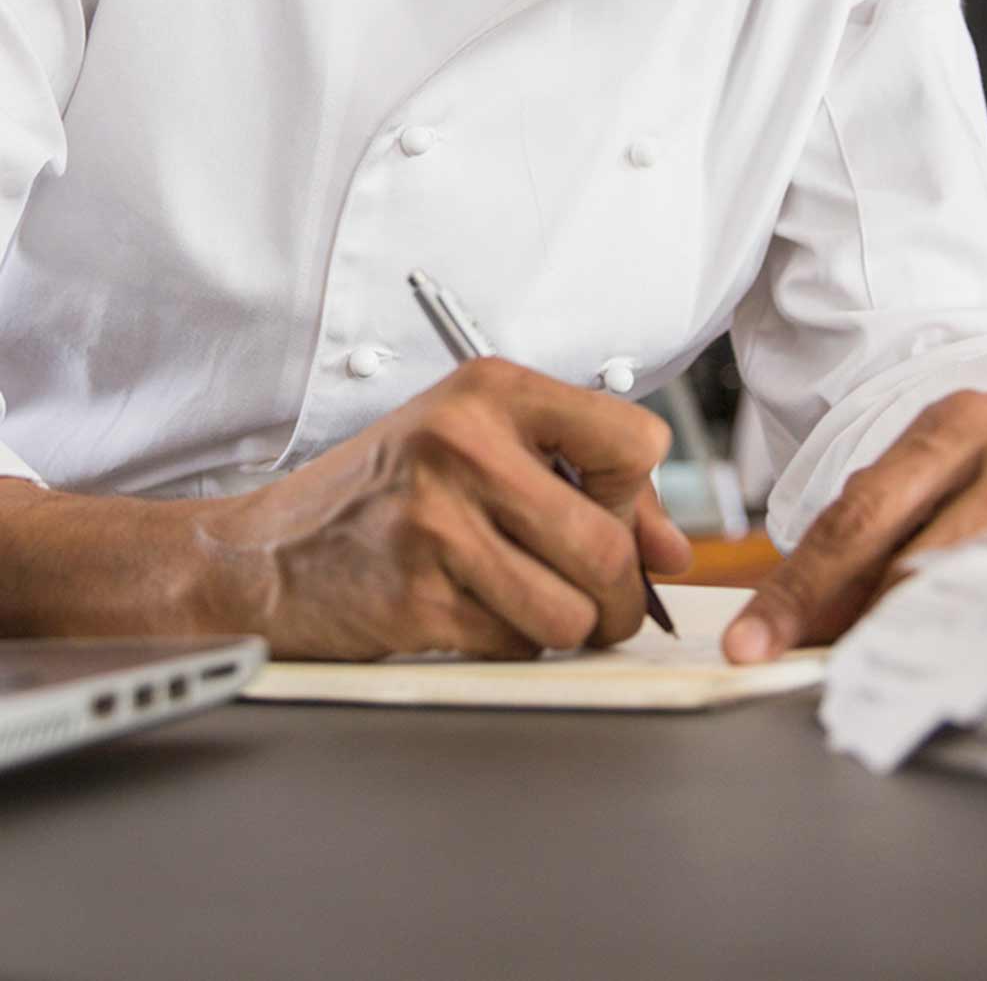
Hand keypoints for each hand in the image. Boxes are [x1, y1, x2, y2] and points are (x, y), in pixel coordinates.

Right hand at [197, 357, 693, 658]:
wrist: (261, 551)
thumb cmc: (382, 494)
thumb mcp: (480, 450)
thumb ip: (587, 486)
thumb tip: (674, 552)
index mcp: (491, 390)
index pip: (635, 440)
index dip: (637, 496)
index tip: (611, 516)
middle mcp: (466, 445)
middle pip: (608, 545)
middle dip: (622, 596)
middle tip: (608, 604)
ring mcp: (437, 523)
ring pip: (571, 611)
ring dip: (571, 631)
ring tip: (537, 608)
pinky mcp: (416, 599)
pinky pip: (516, 646)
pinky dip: (513, 646)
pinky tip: (477, 615)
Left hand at [723, 387, 986, 662]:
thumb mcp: (944, 470)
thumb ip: (877, 535)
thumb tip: (797, 626)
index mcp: (957, 422)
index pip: (860, 516)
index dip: (801, 590)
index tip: (753, 644)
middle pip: (918, 564)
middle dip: (862, 634)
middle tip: (827, 684)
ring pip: (983, 598)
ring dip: (930, 653)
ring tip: (895, 691)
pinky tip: (981, 681)